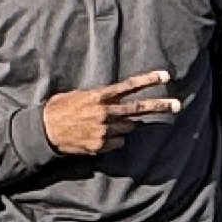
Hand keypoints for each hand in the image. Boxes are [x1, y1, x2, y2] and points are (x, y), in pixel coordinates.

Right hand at [41, 70, 179, 155]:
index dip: (149, 80)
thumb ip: (101, 97)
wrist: (44, 131)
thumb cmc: (60, 109)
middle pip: (139, 109)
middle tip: (178, 105)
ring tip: (103, 124)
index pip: (129, 86)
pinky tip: (97, 135)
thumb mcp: (79, 95)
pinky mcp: (101, 145)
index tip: (166, 76)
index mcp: (99, 96)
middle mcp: (105, 113)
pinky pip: (117, 142)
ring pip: (128, 128)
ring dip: (123, 125)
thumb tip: (117, 102)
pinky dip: (113, 139)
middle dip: (161, 106)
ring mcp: (105, 130)